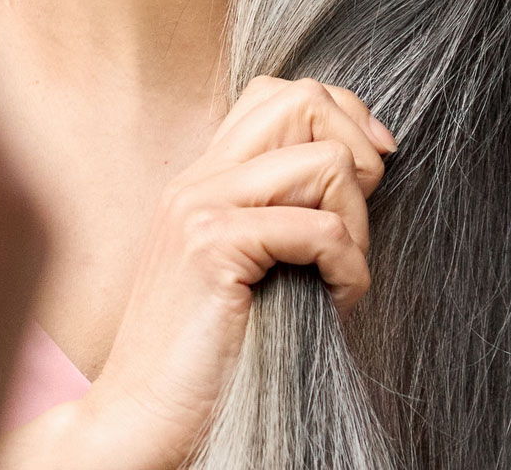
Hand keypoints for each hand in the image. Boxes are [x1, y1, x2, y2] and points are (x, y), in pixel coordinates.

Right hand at [57, 76, 393, 469]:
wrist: (138, 418)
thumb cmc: (206, 357)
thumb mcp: (246, 267)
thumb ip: (278, 214)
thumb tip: (358, 175)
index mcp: (203, 176)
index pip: (280, 93)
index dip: (341, 118)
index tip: (372, 172)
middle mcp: (197, 177)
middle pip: (303, 100)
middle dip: (357, 153)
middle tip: (357, 224)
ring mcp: (199, 207)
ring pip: (324, 161)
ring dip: (357, 223)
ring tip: (340, 276)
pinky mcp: (212, 248)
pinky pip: (321, 230)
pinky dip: (350, 271)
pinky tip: (336, 304)